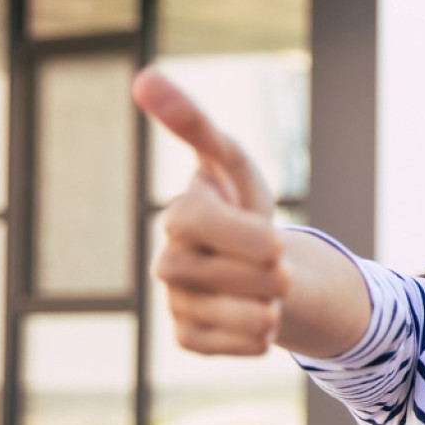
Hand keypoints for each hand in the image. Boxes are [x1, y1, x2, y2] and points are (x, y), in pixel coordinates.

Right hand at [132, 68, 287, 355]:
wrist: (259, 264)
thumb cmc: (241, 203)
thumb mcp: (232, 162)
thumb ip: (194, 123)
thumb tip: (142, 77)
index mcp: (181, 216)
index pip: (202, 225)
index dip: (246, 236)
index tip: (276, 241)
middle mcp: (169, 261)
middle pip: (228, 276)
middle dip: (270, 274)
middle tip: (281, 267)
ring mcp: (176, 302)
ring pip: (238, 317)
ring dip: (269, 306)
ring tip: (269, 291)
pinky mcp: (188, 337)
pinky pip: (237, 347)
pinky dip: (260, 337)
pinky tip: (257, 317)